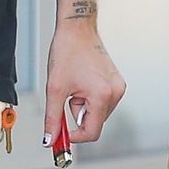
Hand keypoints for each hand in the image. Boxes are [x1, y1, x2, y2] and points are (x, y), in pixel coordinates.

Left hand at [43, 23, 124, 148]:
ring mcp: (118, 87)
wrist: (77, 28)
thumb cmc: (68, 52)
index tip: (61, 134)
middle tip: (64, 98)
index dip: (74, 137)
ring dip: (82, 106)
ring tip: (74, 85)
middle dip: (76, 115)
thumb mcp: (55, 89)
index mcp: (103, 95)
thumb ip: (53, 118)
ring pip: (97, 112)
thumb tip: (50, 139)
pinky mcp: (116, 83)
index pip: (92, 132)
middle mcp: (115, 93)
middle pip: (94, 122)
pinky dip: (88, 98)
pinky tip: (81, 82)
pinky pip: (101, 101)